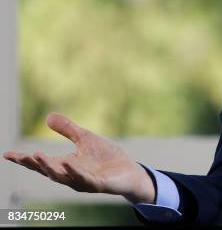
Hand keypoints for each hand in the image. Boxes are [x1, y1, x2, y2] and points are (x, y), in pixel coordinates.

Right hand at [3, 113, 154, 203]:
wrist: (130, 171)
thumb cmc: (106, 158)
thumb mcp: (85, 139)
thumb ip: (68, 130)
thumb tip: (48, 116)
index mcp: (66, 166)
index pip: (42, 163)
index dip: (24, 160)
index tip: (7, 154)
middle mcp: (71, 177)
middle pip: (48, 171)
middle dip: (34, 164)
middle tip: (21, 156)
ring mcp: (84, 182)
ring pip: (63, 177)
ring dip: (50, 167)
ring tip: (36, 155)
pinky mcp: (99, 184)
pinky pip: (86, 179)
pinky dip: (76, 172)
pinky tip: (68, 163)